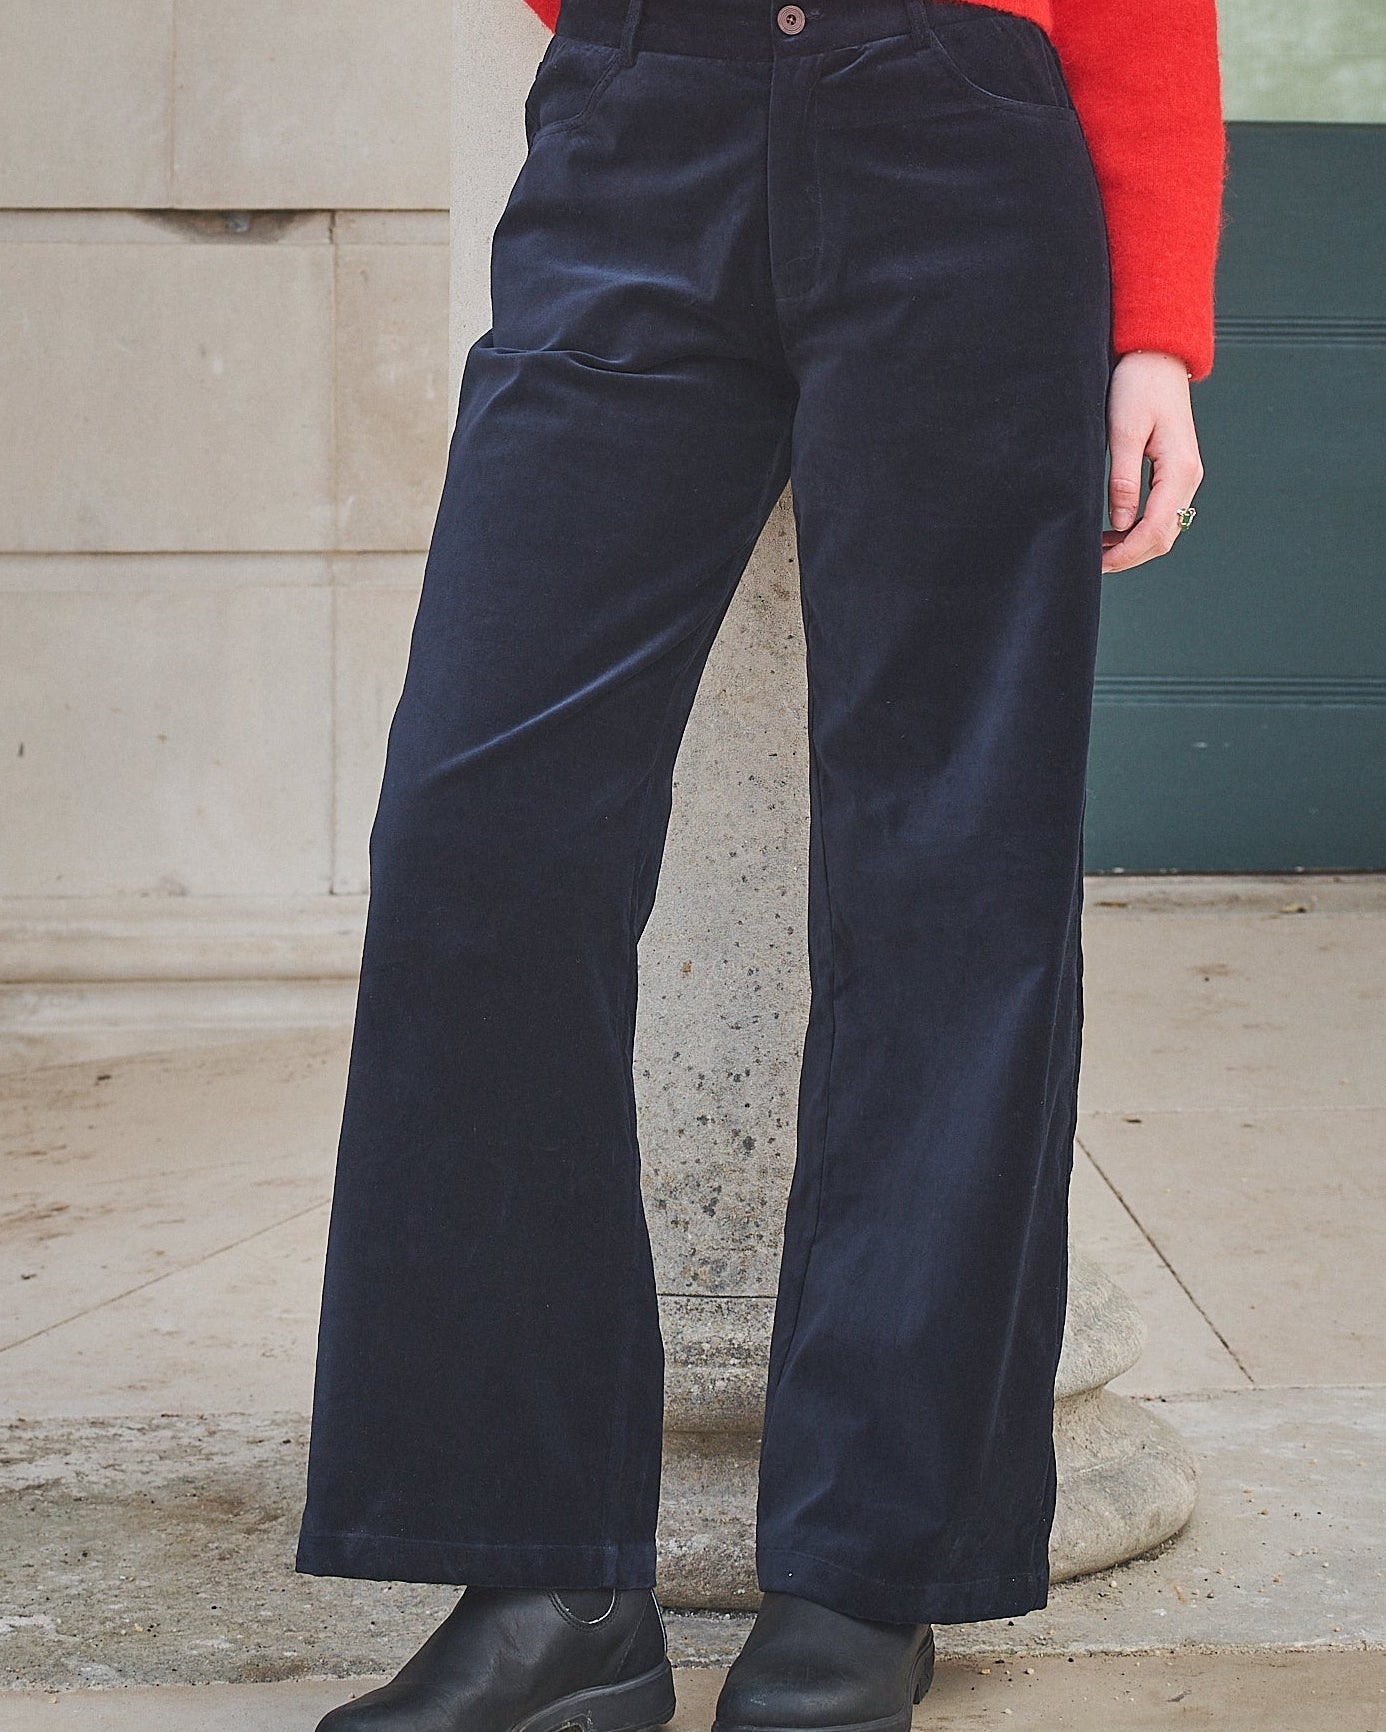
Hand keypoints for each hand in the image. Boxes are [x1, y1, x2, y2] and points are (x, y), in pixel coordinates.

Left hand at [1102, 350, 1203, 573]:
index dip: (1126, 553)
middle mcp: (1189, 477)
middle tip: (1093, 563)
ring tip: (1099, 550)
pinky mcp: (1175, 472)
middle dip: (1130, 556)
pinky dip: (1138, 529)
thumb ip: (1123, 479)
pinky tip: (1114, 530)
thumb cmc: (1139, 385)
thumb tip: (1121, 522)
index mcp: (1180, 469)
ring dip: (1134, 545)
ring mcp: (1184, 476)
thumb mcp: (1124, 431)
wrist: (1156, 357)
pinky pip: (1161, 513)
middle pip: (1164, 536)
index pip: (1155, 529)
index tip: (1098, 564)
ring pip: (1164, 528)